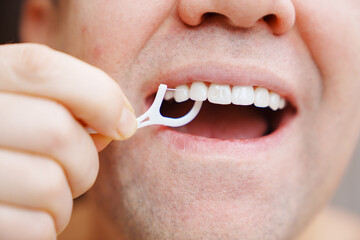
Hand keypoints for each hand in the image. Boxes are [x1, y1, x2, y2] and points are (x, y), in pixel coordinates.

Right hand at [0, 43, 136, 238]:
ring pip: (51, 185)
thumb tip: (120, 122)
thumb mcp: (26, 106)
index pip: (42, 68)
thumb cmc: (11, 139)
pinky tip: (30, 214)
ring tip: (47, 195)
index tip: (124, 124)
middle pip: (57, 133)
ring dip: (65, 199)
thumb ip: (67, 104)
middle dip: (85, 159)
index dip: (99, 96)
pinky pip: (38, 227)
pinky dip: (48, 226)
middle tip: (76, 169)